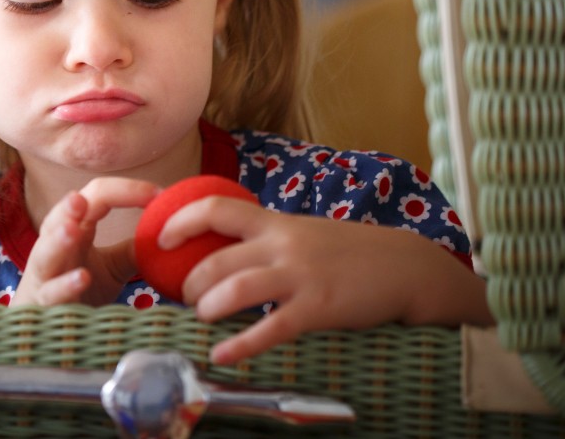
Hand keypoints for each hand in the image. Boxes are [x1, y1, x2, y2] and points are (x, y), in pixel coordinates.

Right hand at [12, 177, 158, 306]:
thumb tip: (170, 233)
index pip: (96, 198)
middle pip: (59, 219)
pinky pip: (52, 294)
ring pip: (46, 253)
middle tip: (80, 199)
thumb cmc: (82, 290)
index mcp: (75, 229)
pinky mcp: (44, 304)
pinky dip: (65, 286)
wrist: (52, 330)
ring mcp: (46, 275)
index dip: (125, 191)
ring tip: (71, 229)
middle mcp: (56, 246)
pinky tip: (82, 278)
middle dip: (69, 208)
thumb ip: (135, 249)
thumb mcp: (113, 267)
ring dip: (58, 241)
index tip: (159, 195)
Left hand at [159, 196, 493, 363]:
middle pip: (216, 258)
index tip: (160, 237)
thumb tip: (223, 250)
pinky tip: (222, 356)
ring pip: (236, 290)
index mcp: (275, 222)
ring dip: (209, 308)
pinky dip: (240, 345)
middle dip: (191, 282)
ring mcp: (300, 276)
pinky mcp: (318, 308)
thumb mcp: (303, 232)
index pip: (215, 207)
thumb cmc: (347, 252)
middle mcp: (282, 244)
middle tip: (186, 297)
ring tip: (204, 319)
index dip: (180, 220)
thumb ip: (266, 238)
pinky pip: (270, 329)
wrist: (404, 265)